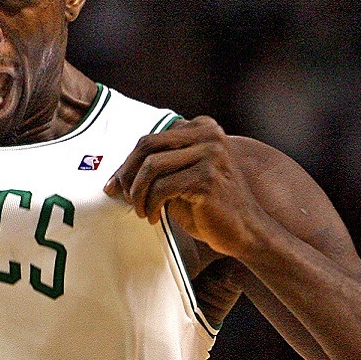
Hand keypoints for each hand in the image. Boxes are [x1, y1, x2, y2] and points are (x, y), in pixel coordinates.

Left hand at [103, 116, 268, 257]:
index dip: (127, 163)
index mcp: (203, 128)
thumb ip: (159, 166)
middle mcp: (209, 135)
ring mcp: (211, 154)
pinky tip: (153, 217)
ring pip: (151, 167)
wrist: (246, 231)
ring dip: (138, 193)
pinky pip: (162, 187)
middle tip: (122, 197)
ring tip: (140, 210)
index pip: (151, 139)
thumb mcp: (182, 178)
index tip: (114, 185)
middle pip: (148, 145)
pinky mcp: (208, 178)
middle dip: (127, 174)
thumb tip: (116, 175)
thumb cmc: (210, 207)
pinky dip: (150, 205)